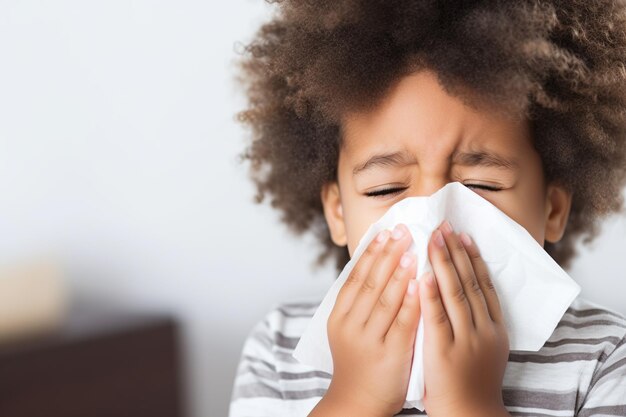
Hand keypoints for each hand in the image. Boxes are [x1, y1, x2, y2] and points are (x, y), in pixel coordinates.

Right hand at [322, 223, 420, 416]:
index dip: (371, 253)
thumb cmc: (357, 362)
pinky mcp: (388, 355)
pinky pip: (401, 323)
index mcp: (339, 317)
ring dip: (399, 271)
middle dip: (388, 254)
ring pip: (385, 299)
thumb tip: (372, 265)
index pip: (355, 277)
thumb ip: (358, 302)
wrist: (356, 403)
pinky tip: (419, 282)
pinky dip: (410, 301)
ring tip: (412, 248)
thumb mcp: (347, 330)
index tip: (385, 231)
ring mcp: (368, 340)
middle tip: (403, 230)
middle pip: (370, 282)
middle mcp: (350, 325)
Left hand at [419, 220, 509, 416]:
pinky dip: (430, 294)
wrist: (472, 416)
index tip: (464, 235)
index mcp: (494, 328)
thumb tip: (468, 293)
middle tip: (445, 225)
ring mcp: (466, 341)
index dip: (473, 258)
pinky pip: (438, 318)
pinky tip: (423, 274)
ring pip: (456, 294)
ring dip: (444, 263)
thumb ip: (478, 322)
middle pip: (470, 282)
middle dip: (456, 251)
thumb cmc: (472, 383)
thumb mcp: (485, 348)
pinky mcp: (446, 352)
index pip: (484, 285)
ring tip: (433, 238)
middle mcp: (484, 330)